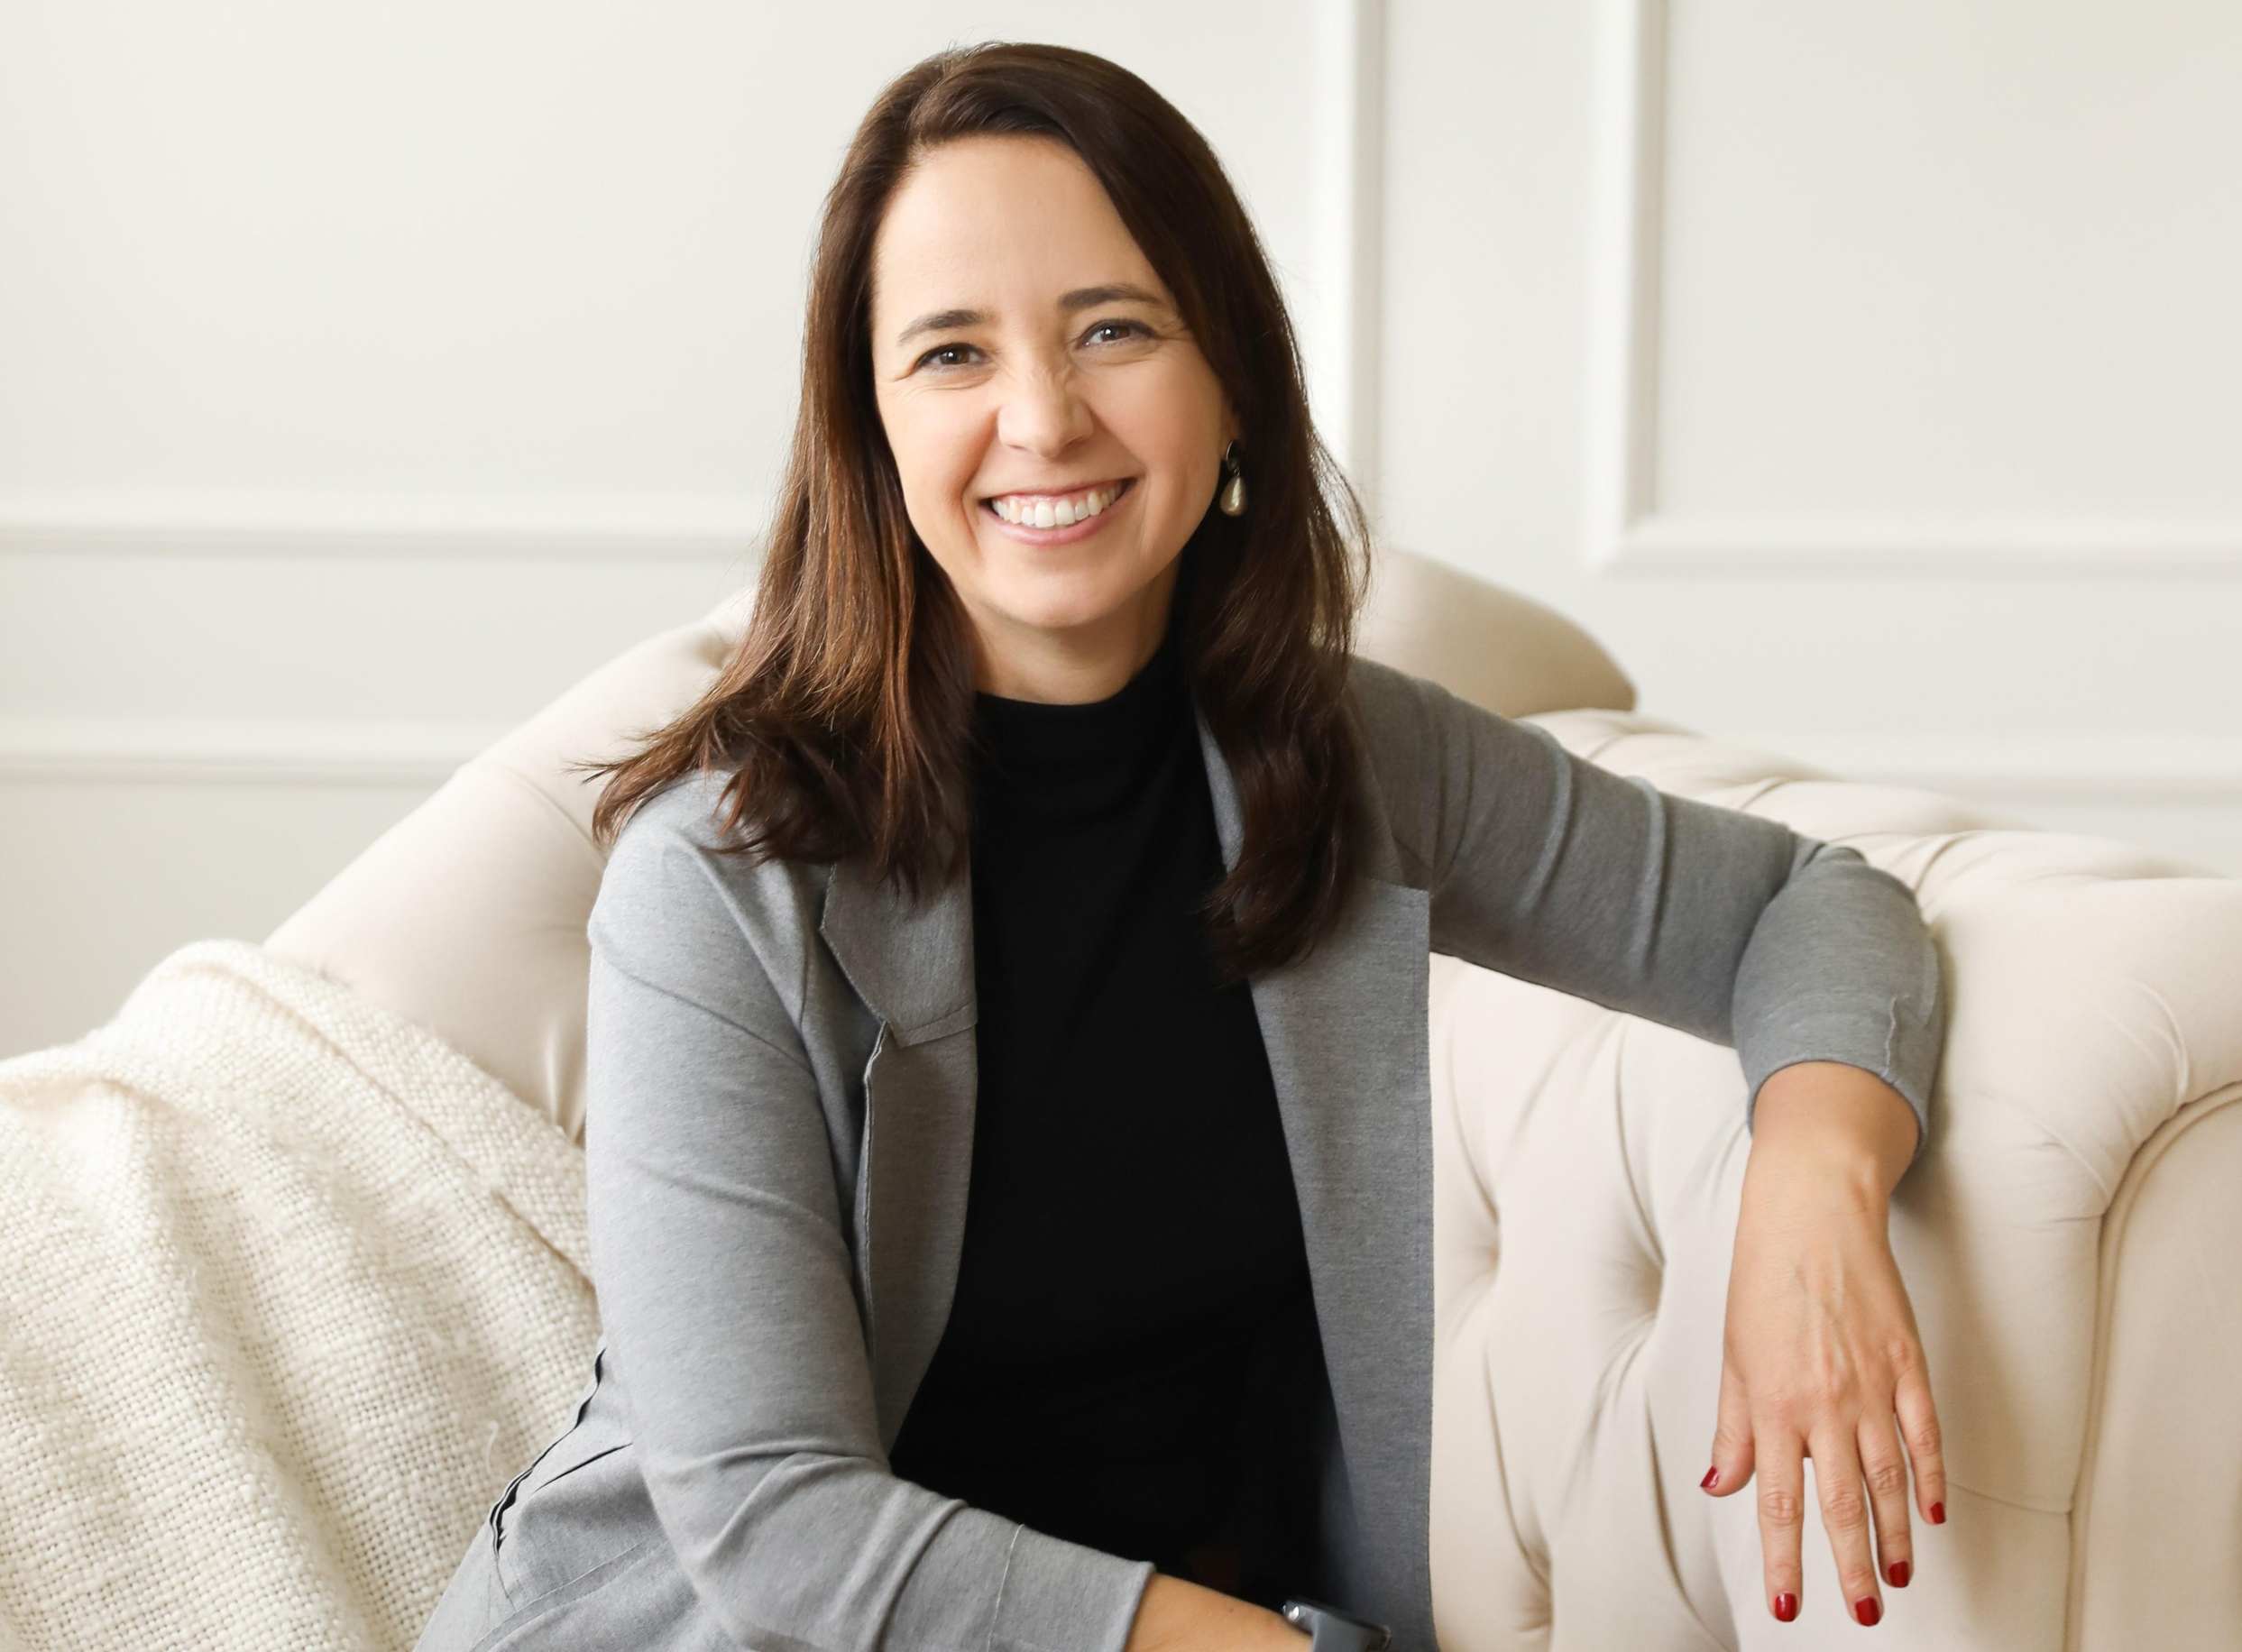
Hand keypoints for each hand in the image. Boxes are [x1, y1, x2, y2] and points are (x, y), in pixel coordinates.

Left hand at [1700, 1065, 1947, 1626]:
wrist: (1811, 1216)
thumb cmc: (1762, 1282)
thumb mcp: (1732, 1356)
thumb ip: (1731, 1429)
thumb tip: (1718, 1486)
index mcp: (1772, 1404)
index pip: (1776, 1502)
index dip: (1784, 1560)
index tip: (1787, 1607)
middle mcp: (1823, 1403)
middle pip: (1842, 1505)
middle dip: (1850, 1569)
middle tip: (1862, 1615)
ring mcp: (1871, 1387)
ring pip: (1889, 1481)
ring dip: (1893, 1537)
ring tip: (1895, 1580)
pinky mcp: (1908, 1366)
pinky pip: (1924, 1437)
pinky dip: (1930, 1480)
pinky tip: (1931, 1517)